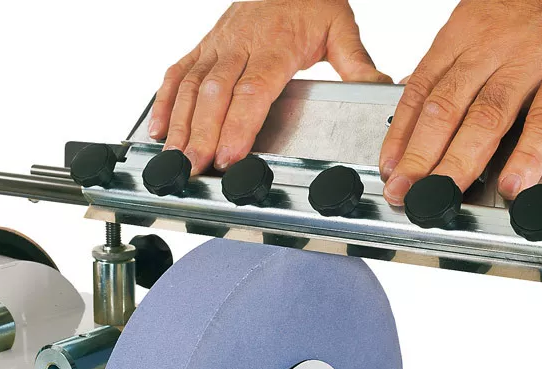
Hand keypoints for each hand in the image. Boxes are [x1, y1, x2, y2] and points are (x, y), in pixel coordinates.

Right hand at [150, 0, 390, 173]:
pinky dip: (166, 101)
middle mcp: (241, 45)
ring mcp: (218, 45)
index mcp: (276, 45)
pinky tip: (160, 129)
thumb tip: (381, 90)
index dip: (239, 125)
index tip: (230, 155)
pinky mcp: (205, 45)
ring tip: (175, 158)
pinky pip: (178, 72)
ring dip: (182, 124)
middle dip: (204, 135)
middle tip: (196, 168)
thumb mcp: (340, 27)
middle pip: (216, 94)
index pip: (253, 90)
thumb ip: (357, 63)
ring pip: (193, 86)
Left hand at [379, 0, 541, 203]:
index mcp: (461, 37)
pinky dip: (528, 154)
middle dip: (420, 156)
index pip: (420, 91)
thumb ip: (449, 67)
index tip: (389, 169)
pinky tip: (514, 183)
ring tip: (444, 194)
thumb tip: (416, 104)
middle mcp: (490, 48)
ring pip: (487, 115)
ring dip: (461, 161)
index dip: (400, 135)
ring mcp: (531, 60)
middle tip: (405, 191)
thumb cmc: (527, 8)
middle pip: (446, 107)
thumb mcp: (476, 25)